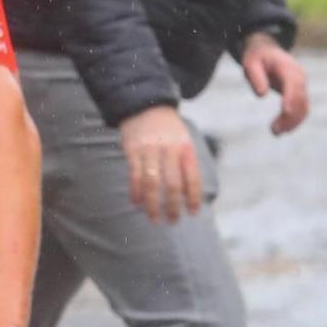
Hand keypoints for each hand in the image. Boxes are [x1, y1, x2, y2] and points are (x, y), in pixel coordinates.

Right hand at [118, 104, 200, 224]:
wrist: (145, 105)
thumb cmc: (168, 130)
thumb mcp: (183, 141)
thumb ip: (186, 164)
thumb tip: (188, 195)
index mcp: (185, 148)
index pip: (193, 177)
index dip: (193, 197)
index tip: (192, 213)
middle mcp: (169, 149)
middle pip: (172, 184)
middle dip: (172, 206)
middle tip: (172, 221)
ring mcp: (149, 150)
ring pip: (151, 183)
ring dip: (152, 204)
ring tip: (154, 218)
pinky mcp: (133, 150)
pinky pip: (134, 176)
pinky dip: (135, 192)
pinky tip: (137, 203)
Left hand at [241, 32, 308, 135]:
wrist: (267, 50)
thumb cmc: (257, 57)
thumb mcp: (250, 63)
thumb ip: (255, 77)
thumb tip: (262, 94)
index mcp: (288, 68)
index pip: (293, 84)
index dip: (291, 98)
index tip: (286, 112)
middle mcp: (299, 76)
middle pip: (300, 99)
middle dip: (290, 116)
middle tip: (274, 131)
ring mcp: (302, 85)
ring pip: (304, 106)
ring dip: (293, 121)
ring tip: (276, 133)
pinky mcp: (300, 92)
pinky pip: (302, 108)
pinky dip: (295, 119)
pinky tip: (284, 129)